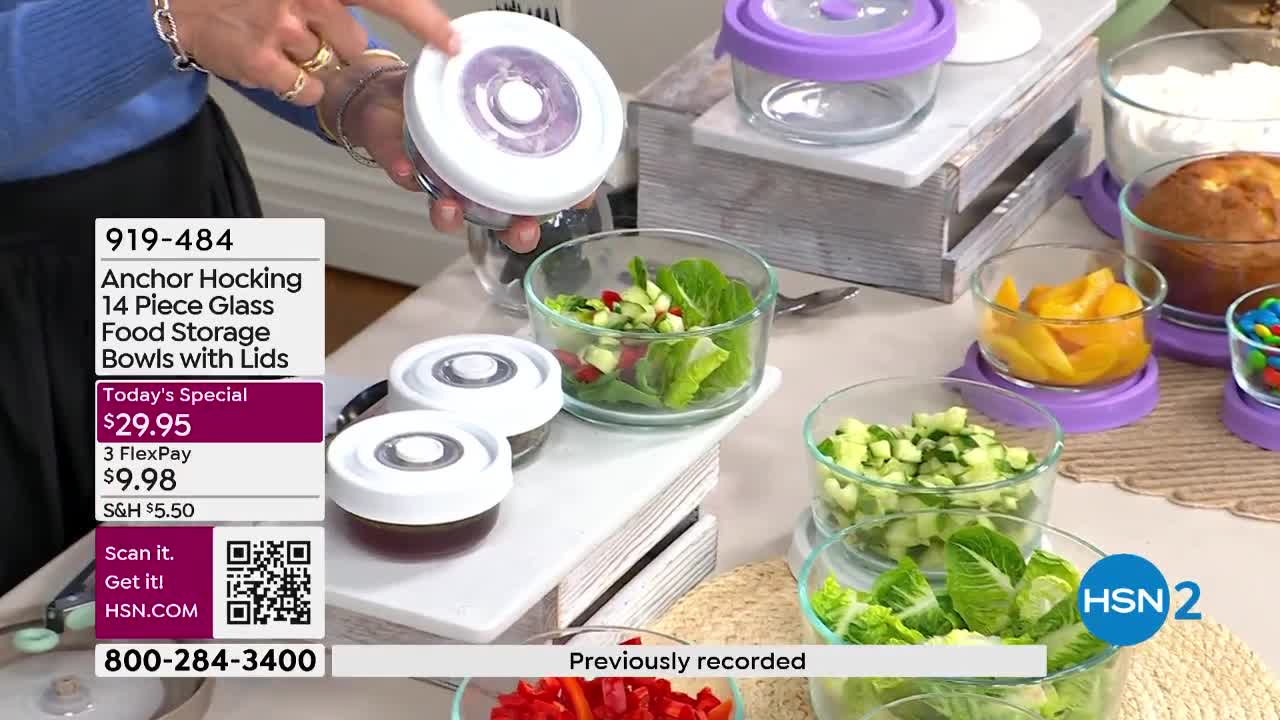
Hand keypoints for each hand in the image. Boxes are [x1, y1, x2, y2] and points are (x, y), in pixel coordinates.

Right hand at [168, 0, 458, 104]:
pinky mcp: (262, 62)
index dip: (423, 20)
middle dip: (337, 40)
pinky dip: (296, 83)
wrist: (175, 0)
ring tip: (276, 37)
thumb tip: (384, 15)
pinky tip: (271, 61)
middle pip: (354, 41)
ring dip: (311, 59)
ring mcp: (282, 29)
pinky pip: (306, 89)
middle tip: (303, 25)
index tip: (451, 40)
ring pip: (330, 65)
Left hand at [320, 55, 599, 252]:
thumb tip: (562, 93)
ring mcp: (434, 178)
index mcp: (497, 170)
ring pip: (447, 213)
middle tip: (523, 230)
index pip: (536, 196)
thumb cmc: (447, 100)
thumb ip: (520, 96)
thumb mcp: (488, 93)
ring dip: (450, 216)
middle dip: (514, 233)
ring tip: (451, 208)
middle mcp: (469, 184)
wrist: (390, 95)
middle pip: (498, 223)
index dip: (560, 202)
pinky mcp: (397, 158)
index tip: (579, 202)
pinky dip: (403, 171)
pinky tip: (406, 170)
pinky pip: (400, 168)